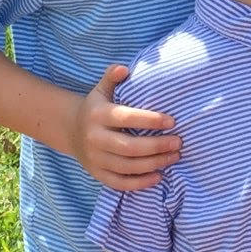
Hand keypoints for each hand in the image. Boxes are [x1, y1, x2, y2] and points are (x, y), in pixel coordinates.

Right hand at [72, 66, 180, 190]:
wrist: (71, 130)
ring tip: (174, 157)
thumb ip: (112, 77)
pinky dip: (139, 183)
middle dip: (157, 146)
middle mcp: (95, 138)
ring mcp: (95, 159)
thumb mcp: (101, 90)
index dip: (150, 120)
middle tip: (179, 143)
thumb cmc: (96, 107)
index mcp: (98, 115)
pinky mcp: (97, 174)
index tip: (173, 121)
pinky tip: (158, 176)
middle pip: (129, 147)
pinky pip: (119, 183)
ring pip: (127, 167)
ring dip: (154, 164)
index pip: (126, 118)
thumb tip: (124, 68)